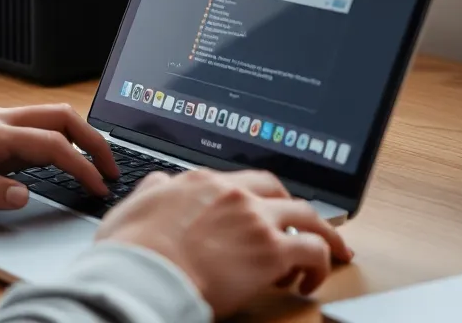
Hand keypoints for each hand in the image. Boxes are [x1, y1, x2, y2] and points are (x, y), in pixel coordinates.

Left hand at [0, 104, 119, 213]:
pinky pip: (31, 129)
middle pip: (60, 117)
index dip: (81, 165)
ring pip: (48, 119)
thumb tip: (24, 193)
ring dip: (76, 138)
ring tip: (93, 165)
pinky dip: (55, 141)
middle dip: (92, 139)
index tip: (99, 185)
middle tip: (110, 167)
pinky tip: (57, 164)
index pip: (51, 144)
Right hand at [96, 169, 352, 316]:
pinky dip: (321, 263)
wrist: (143, 272)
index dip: (256, 197)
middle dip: (293, 208)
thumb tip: (160, 183)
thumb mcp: (134, 206)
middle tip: (301, 225)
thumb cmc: (132, 250)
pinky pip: (314, 251)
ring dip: (321, 233)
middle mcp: (233, 193)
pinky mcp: (271, 251)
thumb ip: (153, 190)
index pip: (241, 181)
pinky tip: (311, 280)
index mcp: (201, 182)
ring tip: (330, 251)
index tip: (261, 210)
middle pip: (279, 191)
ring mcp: (255, 220)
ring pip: (307, 216)